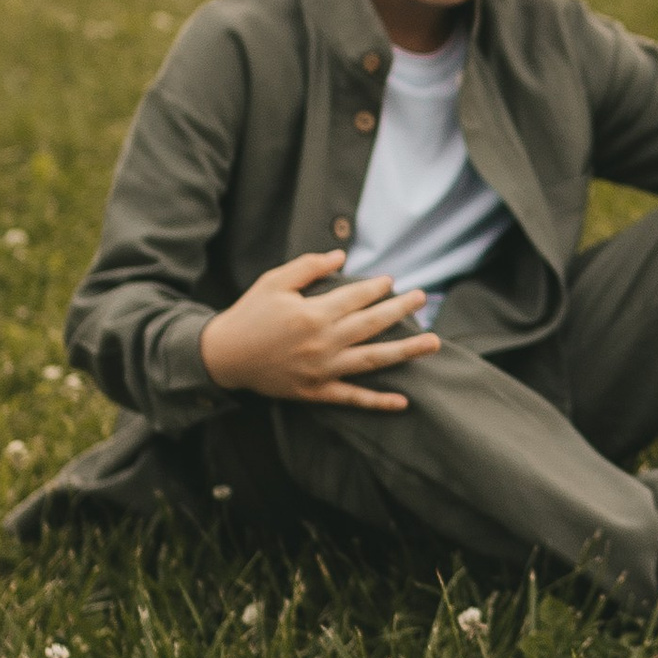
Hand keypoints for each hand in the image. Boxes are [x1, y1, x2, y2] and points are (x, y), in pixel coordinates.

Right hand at [199, 248, 439, 409]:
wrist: (223, 356)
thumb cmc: (250, 314)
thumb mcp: (274, 282)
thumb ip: (309, 267)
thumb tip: (342, 255)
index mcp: (313, 314)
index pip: (357, 297)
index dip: (377, 287)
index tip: (392, 281)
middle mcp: (323, 343)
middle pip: (373, 324)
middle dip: (401, 309)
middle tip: (423, 297)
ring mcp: (322, 370)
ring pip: (373, 360)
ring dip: (406, 351)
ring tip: (434, 343)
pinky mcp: (316, 392)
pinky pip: (352, 398)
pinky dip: (377, 401)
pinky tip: (403, 401)